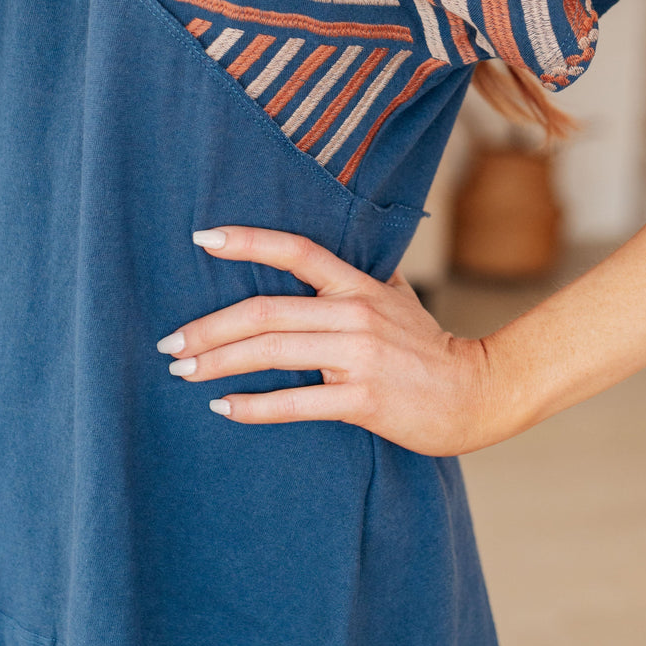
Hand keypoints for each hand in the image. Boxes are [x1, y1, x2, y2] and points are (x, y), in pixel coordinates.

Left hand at [158, 226, 501, 455]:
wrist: (475, 393)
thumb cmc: (429, 347)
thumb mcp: (400, 297)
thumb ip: (362, 276)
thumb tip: (323, 258)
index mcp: (360, 285)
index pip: (297, 251)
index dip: (249, 241)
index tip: (202, 239)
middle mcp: (355, 314)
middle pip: (266, 310)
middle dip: (209, 326)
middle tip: (170, 341)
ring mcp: (359, 357)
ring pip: (273, 352)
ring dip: (219, 361)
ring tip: (183, 369)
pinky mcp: (363, 399)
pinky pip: (296, 402)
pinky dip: (254, 406)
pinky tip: (223, 406)